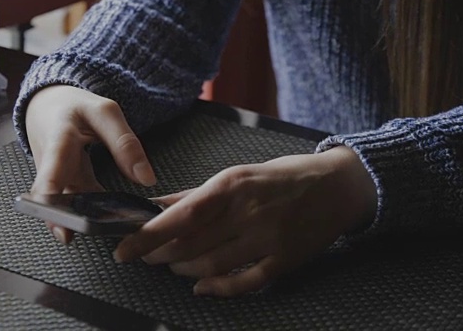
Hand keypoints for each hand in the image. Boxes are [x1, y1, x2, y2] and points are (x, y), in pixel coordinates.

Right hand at [26, 85, 156, 242]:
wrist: (48, 106)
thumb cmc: (76, 108)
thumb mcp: (106, 113)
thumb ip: (125, 144)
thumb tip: (146, 179)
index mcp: (58, 141)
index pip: (50, 174)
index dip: (51, 201)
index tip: (61, 222)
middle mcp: (50, 166)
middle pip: (51, 201)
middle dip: (63, 222)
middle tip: (77, 238)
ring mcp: (56, 179)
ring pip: (66, 207)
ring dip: (82, 221)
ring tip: (109, 232)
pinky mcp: (65, 187)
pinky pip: (78, 204)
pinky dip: (94, 213)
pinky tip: (116, 221)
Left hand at [114, 146, 376, 296]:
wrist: (338, 186)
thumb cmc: (285, 176)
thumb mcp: (241, 174)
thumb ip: (199, 193)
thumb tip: (159, 205)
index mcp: (233, 185)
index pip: (180, 215)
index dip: (147, 235)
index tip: (123, 248)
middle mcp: (248, 212)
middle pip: (191, 244)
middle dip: (159, 254)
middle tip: (144, 257)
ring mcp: (268, 238)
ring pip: (212, 265)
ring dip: (183, 269)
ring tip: (171, 266)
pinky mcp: (284, 260)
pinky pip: (244, 282)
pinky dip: (218, 288)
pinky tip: (202, 287)